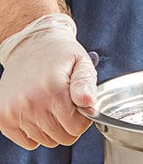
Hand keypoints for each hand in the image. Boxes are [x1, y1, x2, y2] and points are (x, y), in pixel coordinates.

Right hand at [0, 14, 96, 149]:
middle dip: (69, 123)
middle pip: (62, 137)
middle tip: (67, 102)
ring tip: (52, 103)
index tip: (80, 103)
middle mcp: (31, 102)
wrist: (31, 45)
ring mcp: (14, 112)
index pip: (76, 127)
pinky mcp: (3, 118)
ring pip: (46, 141)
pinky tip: (39, 110)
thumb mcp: (81, 61)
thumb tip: (89, 104)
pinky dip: (37, 131)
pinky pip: (28, 142)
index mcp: (53, 88)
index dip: (83, 117)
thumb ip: (87, 83)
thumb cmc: (60, 54)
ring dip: (53, 127)